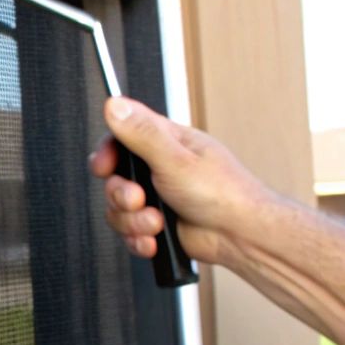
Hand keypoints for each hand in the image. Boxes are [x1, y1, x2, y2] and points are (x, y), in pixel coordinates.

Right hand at [87, 97, 274, 266]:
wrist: (240, 236)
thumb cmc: (223, 193)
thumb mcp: (176, 158)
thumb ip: (141, 133)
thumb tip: (115, 105)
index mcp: (165, 143)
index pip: (120, 139)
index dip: (106, 154)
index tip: (105, 167)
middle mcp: (159, 169)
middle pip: (114, 179)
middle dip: (120, 195)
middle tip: (139, 199)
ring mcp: (158, 199)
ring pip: (118, 210)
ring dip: (133, 221)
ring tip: (156, 222)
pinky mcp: (157, 225)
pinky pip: (130, 233)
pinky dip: (139, 239)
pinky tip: (156, 239)